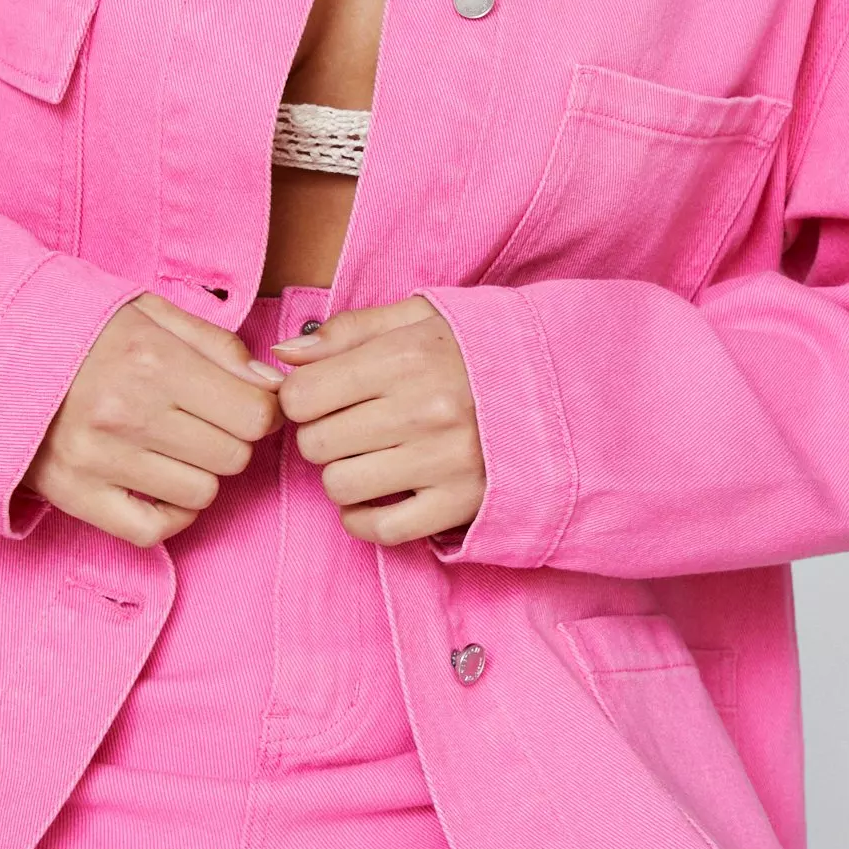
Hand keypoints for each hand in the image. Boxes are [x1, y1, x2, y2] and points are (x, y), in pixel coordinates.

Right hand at [20, 293, 285, 544]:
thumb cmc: (76, 328)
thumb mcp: (147, 311)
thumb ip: (216, 343)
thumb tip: (272, 384)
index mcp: (152, 360)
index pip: (255, 413)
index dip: (263, 410)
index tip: (247, 402)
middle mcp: (127, 413)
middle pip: (234, 456)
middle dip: (231, 438)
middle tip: (204, 420)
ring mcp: (99, 459)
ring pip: (201, 493)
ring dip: (200, 473)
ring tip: (173, 445)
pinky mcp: (74, 494)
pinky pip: (153, 530)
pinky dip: (170, 515)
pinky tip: (162, 486)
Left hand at [271, 295, 484, 545]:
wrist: (564, 387)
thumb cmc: (482, 350)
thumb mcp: (422, 318)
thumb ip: (350, 330)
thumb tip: (285, 353)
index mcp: (407, 357)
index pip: (302, 395)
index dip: (303, 397)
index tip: (325, 397)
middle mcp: (423, 410)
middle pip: (315, 443)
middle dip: (323, 436)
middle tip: (352, 427)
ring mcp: (442, 462)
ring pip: (340, 486)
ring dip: (344, 476)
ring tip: (371, 459)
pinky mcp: (460, 503)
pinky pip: (380, 530)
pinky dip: (366, 520)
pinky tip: (379, 497)